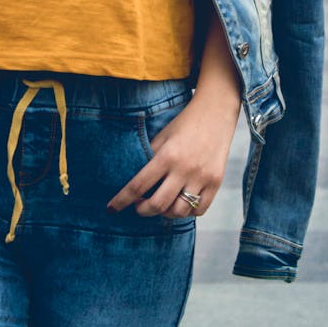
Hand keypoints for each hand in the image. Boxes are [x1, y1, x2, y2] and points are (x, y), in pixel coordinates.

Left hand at [106, 93, 239, 218]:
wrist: (216, 113)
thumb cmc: (184, 123)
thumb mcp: (162, 136)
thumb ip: (149, 158)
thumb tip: (134, 182)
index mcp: (167, 155)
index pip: (139, 185)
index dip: (122, 200)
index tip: (111, 209)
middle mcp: (184, 169)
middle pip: (158, 205)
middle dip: (143, 210)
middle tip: (138, 207)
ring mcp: (202, 177)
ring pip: (179, 212)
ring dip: (165, 213)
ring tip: (160, 204)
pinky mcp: (216, 182)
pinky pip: (199, 210)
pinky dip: (186, 211)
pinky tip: (180, 203)